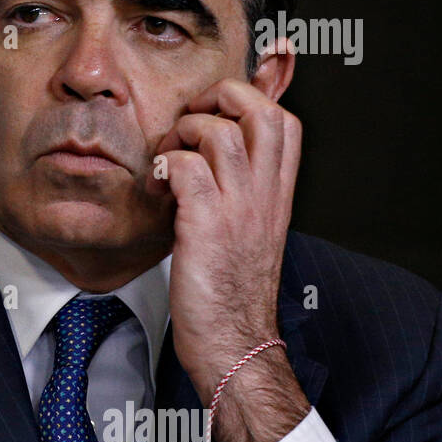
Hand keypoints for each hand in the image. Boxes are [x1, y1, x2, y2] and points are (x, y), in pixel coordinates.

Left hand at [148, 78, 309, 441]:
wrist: (235, 345)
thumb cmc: (230, 293)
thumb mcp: (245, 230)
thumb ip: (238, 191)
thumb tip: (209, 160)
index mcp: (276, 194)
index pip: (285, 120)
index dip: (253, 96)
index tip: (213, 109)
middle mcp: (265, 195)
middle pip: (262, 111)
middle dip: (218, 99)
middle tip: (188, 124)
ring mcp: (239, 209)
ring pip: (219, 131)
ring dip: (182, 134)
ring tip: (167, 160)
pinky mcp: (207, 228)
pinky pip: (186, 169)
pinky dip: (164, 166)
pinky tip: (156, 188)